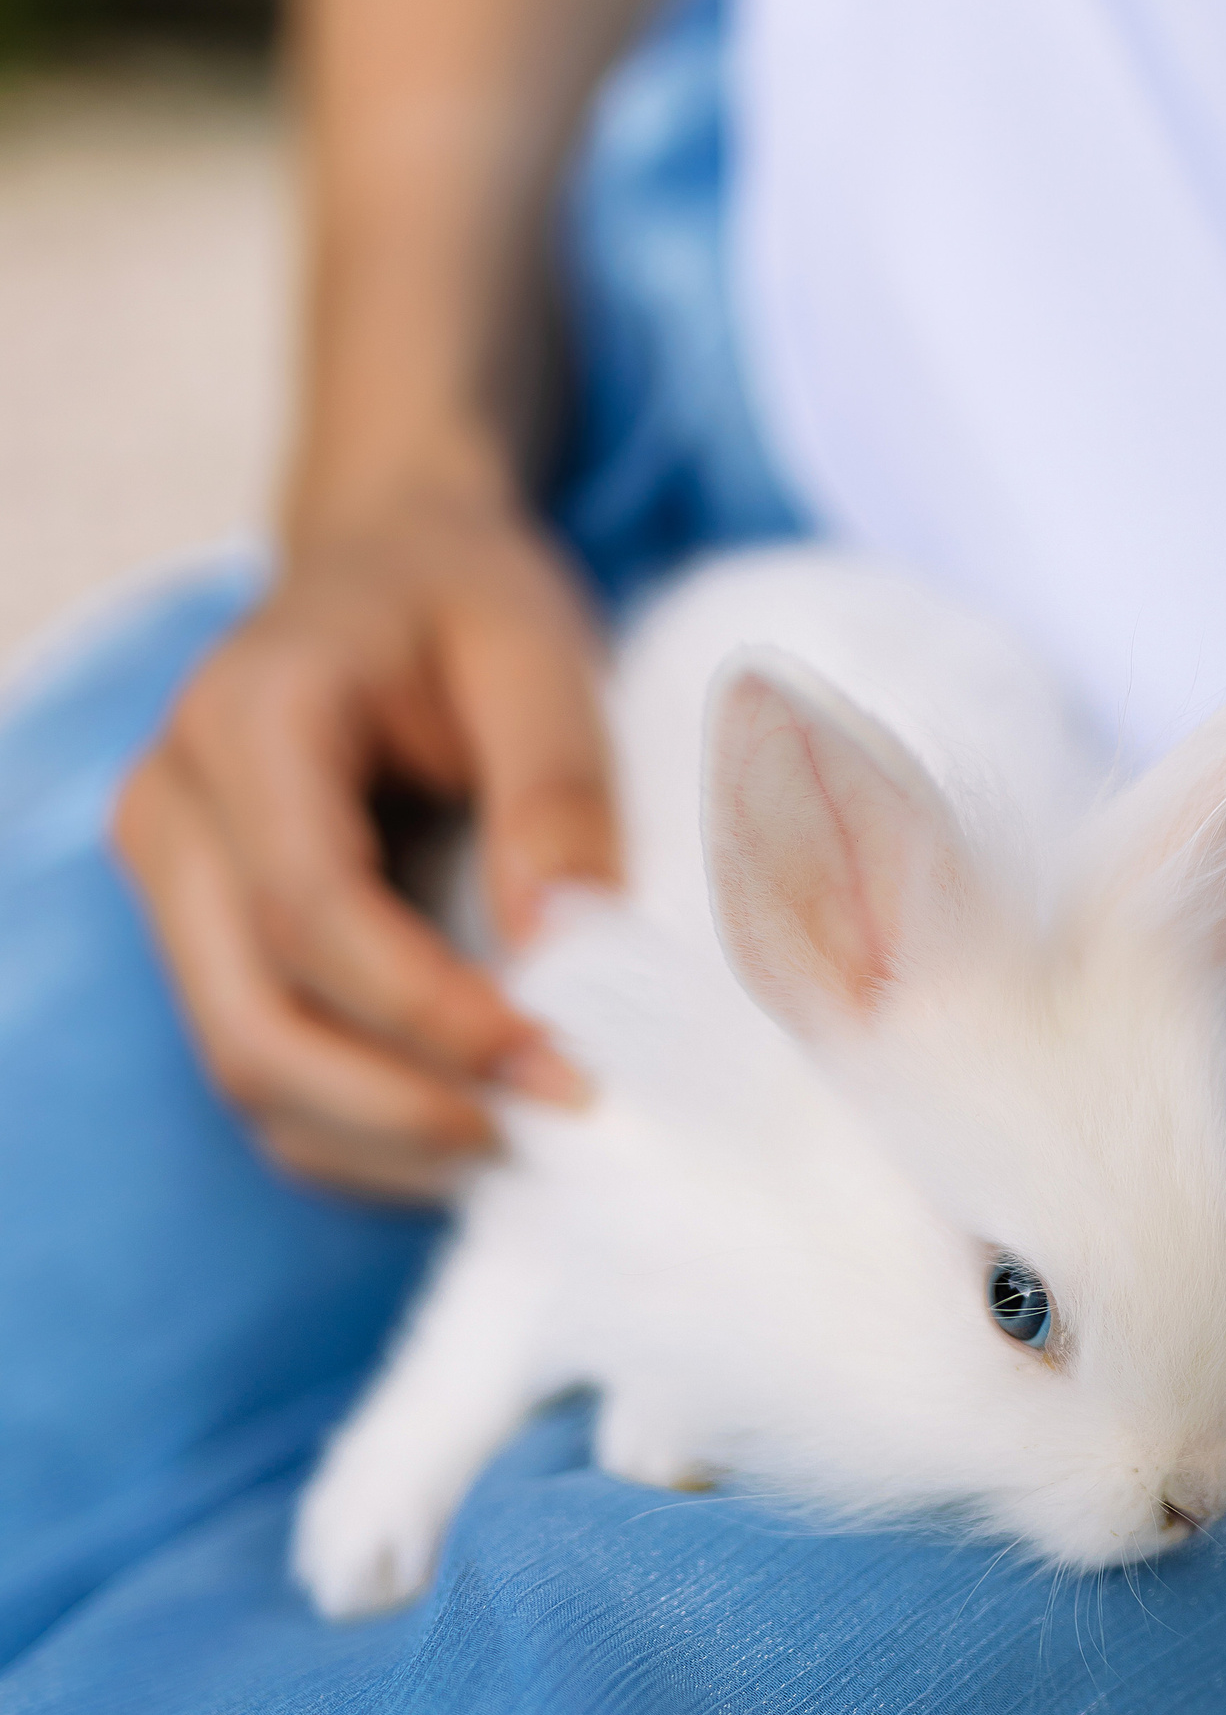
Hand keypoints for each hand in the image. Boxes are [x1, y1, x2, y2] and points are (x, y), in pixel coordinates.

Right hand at [112, 484, 619, 1200]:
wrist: (387, 573)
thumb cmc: (465, 604)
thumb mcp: (539, 652)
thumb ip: (555, 791)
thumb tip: (562, 945)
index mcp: (246, 720)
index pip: (310, 913)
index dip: (431, 1014)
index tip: (560, 1065)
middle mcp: (174, 812)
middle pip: (251, 1025)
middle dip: (405, 1109)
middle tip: (552, 1122)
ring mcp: (173, 890)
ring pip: (249, 1074)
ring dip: (388, 1141)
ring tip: (526, 1135)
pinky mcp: (204, 947)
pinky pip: (267, 1083)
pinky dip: (366, 1136)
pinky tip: (474, 1123)